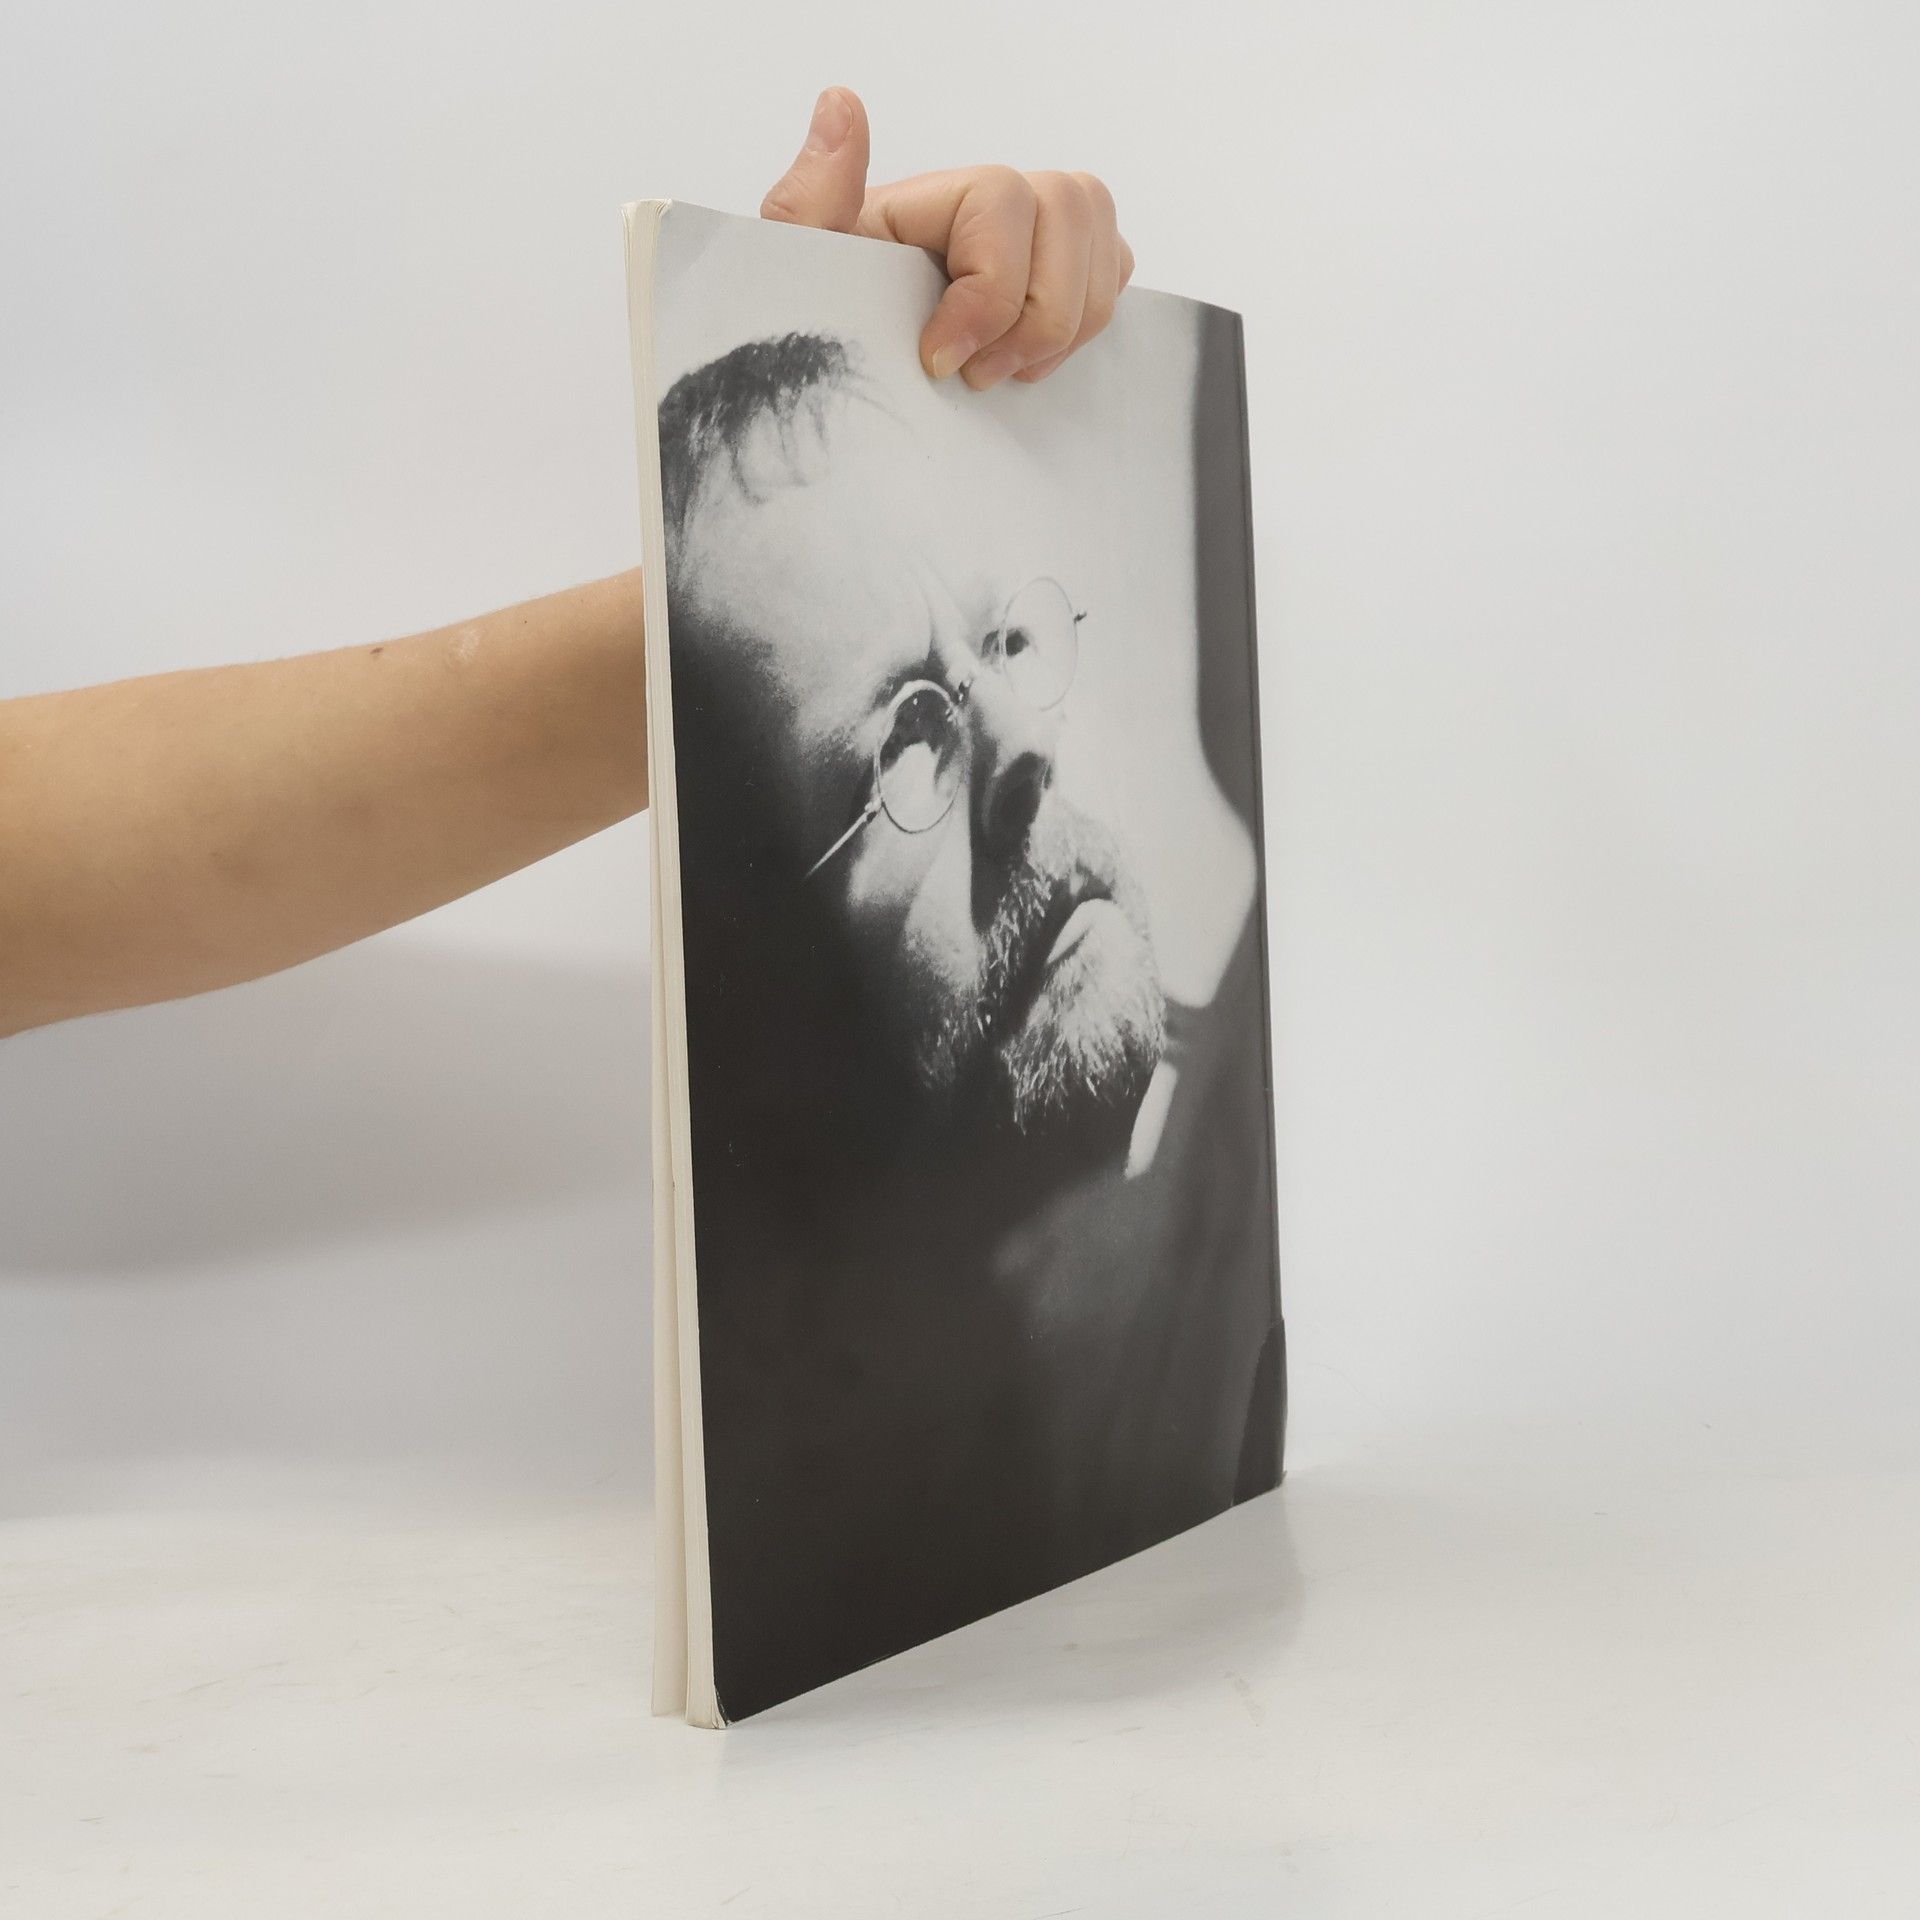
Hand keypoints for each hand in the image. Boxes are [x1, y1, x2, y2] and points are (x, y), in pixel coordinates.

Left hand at [760, 86, 1134, 391]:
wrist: (845, 379)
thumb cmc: (826, 332)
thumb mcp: (798, 276)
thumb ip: (810, 198)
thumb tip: (841, 107)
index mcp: (932, 196)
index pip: (1003, 200)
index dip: (989, 292)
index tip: (939, 359)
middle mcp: (991, 206)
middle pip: (1073, 208)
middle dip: (1039, 313)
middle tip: (980, 374)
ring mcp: (1031, 239)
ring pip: (1103, 243)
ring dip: (1065, 325)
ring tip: (1003, 372)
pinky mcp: (1057, 279)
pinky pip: (1111, 275)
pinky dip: (1085, 322)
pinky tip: (1029, 358)